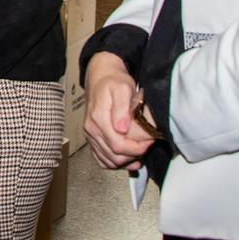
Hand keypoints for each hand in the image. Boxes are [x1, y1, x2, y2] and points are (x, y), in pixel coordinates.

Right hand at [84, 52, 154, 170]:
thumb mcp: (122, 88)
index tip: (148, 142)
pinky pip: (100, 157)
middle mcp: (91, 128)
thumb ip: (121, 108)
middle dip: (132, 156)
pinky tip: (126, 160)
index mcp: (98, 118)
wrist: (101, 76)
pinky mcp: (91, 137)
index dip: (136, 149)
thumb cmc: (113, 81)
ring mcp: (90, 134)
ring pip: (107, 160)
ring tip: (139, 155)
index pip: (118, 146)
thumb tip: (121, 128)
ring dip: (124, 162)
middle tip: (146, 147)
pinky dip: (113, 162)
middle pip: (113, 156)